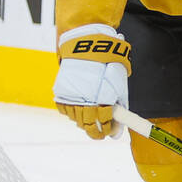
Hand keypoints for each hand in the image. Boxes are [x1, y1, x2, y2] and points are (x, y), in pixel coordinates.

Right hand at [53, 24, 131, 139]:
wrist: (86, 47)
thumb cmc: (107, 66)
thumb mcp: (119, 85)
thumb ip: (120, 109)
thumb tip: (117, 133)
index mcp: (103, 97)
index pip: (105, 122)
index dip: (109, 130)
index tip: (111, 132)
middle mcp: (86, 98)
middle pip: (88, 125)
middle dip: (95, 132)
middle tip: (100, 134)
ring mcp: (71, 96)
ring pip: (76, 119)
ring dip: (83, 123)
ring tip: (90, 120)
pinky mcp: (61, 92)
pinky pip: (64, 110)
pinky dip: (71, 113)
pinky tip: (79, 109)